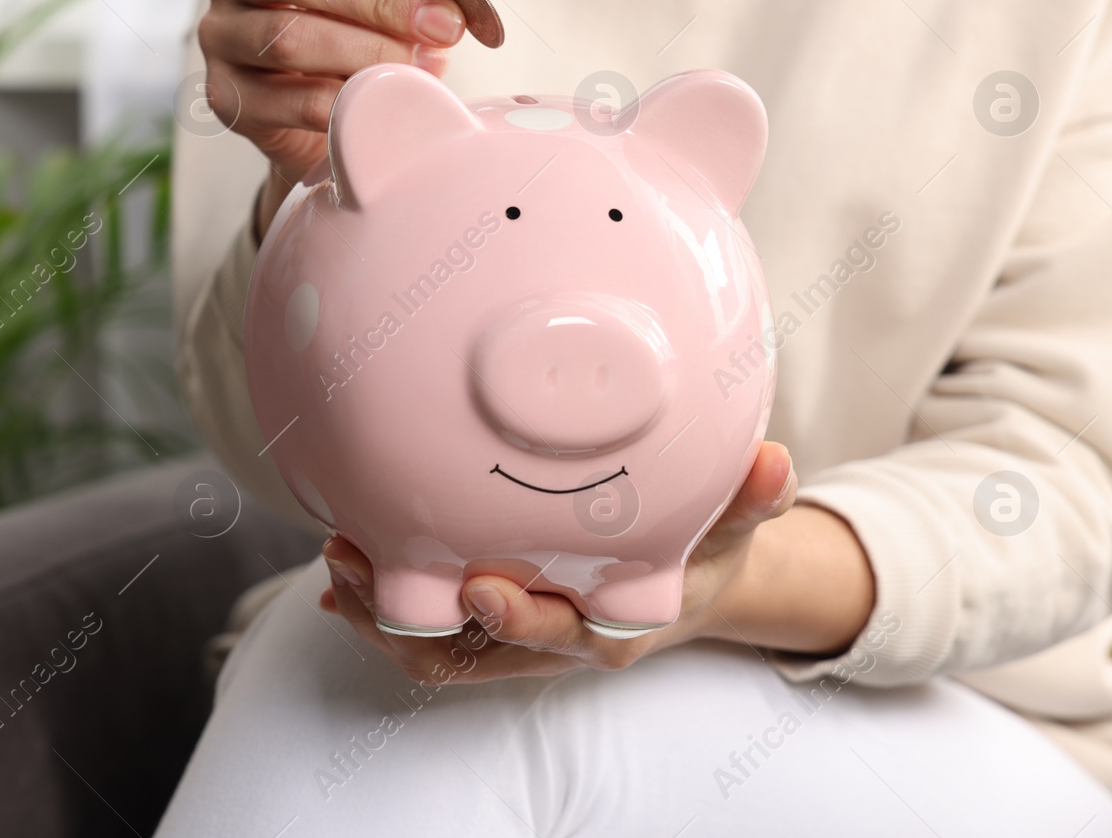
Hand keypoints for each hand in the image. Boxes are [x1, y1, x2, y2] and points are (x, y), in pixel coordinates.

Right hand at [197, 0, 484, 238]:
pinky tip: (385, 101)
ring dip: (367, 53)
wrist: (317, 114)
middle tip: (444, 26)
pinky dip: (344, 102)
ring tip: (423, 68)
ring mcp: (219, 34)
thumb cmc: (353, 31)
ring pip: (288, 37)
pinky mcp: (225, 95)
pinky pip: (287, 100)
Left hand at [318, 442, 820, 682]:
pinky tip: (340, 580)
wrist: (689, 579)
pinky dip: (381, 609)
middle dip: (407, 616)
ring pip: (435, 646)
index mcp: (610, 625)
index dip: (515, 619)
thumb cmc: (703, 548)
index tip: (477, 587)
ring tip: (336, 558)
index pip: (557, 634)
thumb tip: (774, 460)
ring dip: (378, 610)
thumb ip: (752, 497)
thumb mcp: (735, 525)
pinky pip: (427, 631)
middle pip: (470, 650)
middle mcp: (555, 641)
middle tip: (357, 559)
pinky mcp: (489, 622)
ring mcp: (515, 636)